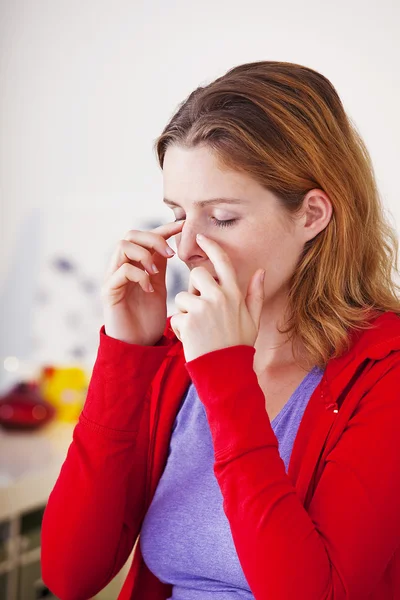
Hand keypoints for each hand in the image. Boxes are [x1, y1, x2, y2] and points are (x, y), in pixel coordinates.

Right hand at [101, 220, 183, 344]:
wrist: (138, 346)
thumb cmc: (148, 318)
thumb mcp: (159, 286)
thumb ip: (160, 265)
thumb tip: (171, 242)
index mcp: (134, 264)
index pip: (145, 236)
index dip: (164, 228)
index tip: (182, 225)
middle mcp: (120, 267)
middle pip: (130, 234)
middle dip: (152, 238)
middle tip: (170, 254)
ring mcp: (112, 278)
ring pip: (123, 246)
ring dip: (144, 255)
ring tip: (156, 272)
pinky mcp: (109, 291)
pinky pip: (122, 270)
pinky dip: (139, 275)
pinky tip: (149, 289)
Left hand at [170, 233, 265, 361]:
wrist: (226, 372)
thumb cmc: (239, 345)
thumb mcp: (252, 319)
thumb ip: (255, 294)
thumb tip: (260, 271)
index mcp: (234, 294)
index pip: (222, 262)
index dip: (211, 246)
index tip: (200, 237)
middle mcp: (218, 297)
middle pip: (196, 274)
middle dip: (193, 288)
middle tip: (200, 309)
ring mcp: (202, 308)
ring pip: (182, 297)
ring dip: (185, 312)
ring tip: (198, 330)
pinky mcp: (188, 321)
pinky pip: (176, 317)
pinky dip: (180, 329)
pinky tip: (192, 340)